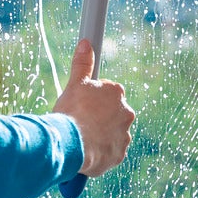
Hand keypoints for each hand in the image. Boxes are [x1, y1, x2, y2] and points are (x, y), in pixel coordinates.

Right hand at [52, 40, 134, 178]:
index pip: (107, 92)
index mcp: (116, 93)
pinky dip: (101, 150)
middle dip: (98, 116)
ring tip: (82, 137)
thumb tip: (86, 44)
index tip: (81, 104)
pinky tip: (87, 150)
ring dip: (100, 134)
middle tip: (80, 121)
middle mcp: (126, 112)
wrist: (72, 143)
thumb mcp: (74, 84)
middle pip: (111, 113)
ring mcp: (124, 134)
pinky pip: (111, 151)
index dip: (92, 99)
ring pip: (112, 132)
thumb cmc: (72, 112)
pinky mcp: (120, 154)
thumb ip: (82, 64)